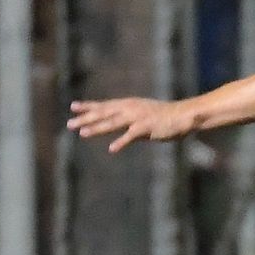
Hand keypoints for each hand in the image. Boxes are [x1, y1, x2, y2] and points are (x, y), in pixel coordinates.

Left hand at [68, 97, 194, 152]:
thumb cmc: (164, 116)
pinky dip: (122, 142)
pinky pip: (131, 135)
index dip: (88, 106)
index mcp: (128, 104)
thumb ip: (126, 122)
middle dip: (86, 119)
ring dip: (97, 128)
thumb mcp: (142, 116)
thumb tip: (112, 128)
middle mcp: (130, 108)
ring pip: (113, 123)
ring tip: (83, 134)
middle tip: (69, 125)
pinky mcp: (147, 128)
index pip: (104, 105)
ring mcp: (137, 117)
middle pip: (104, 113)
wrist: (184, 116)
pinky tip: (112, 149)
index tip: (73, 107)